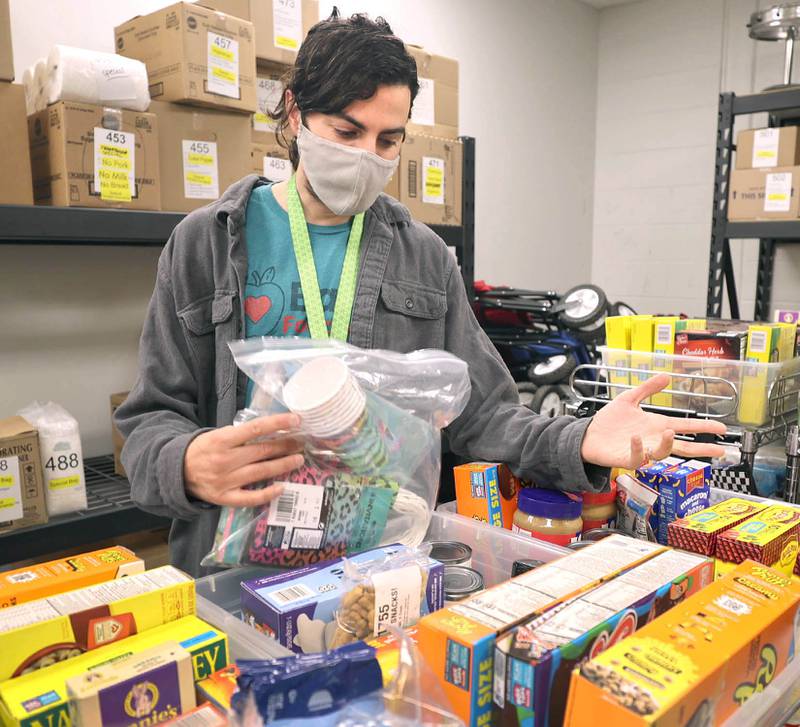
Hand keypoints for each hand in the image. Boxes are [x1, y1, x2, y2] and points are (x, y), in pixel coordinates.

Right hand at [184, 413, 304, 507]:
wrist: (177, 471)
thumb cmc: (202, 449)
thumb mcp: (217, 434)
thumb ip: (241, 434)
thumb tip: (273, 429)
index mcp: (222, 440)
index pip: (256, 429)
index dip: (278, 424)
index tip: (296, 420)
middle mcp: (224, 460)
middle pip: (262, 451)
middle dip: (286, 445)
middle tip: (301, 442)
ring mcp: (225, 481)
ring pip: (260, 472)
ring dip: (283, 465)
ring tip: (298, 459)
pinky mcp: (224, 498)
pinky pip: (250, 497)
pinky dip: (267, 493)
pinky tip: (282, 487)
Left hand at [581, 374, 726, 468]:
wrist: (588, 434)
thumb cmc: (610, 421)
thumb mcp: (630, 399)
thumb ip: (648, 388)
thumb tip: (667, 376)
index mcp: (657, 426)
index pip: (685, 427)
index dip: (703, 428)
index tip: (722, 428)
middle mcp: (653, 440)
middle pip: (682, 447)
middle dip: (701, 449)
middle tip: (720, 449)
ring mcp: (642, 450)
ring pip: (661, 454)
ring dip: (667, 445)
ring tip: (670, 433)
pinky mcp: (626, 458)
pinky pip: (636, 457)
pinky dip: (639, 449)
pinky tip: (637, 438)